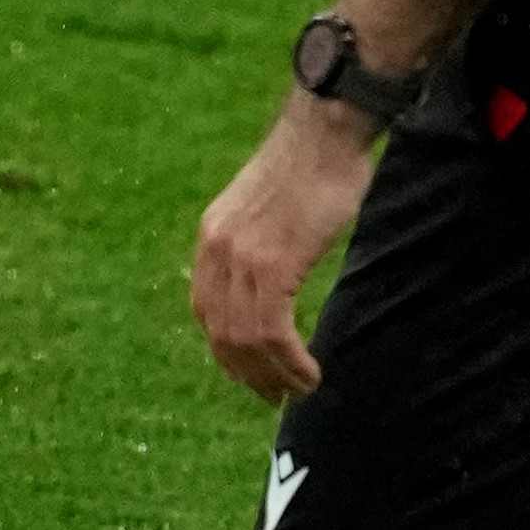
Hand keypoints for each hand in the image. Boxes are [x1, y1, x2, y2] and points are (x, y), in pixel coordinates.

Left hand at [187, 93, 385, 403]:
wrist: (325, 133)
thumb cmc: (312, 167)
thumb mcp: (267, 210)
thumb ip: (258, 243)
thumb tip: (270, 280)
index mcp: (212, 236)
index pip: (205, 309)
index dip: (225, 349)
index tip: (250, 372)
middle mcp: (216, 250)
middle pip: (219, 332)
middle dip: (247, 373)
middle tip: (275, 397)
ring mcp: (241, 258)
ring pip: (245, 339)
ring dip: (273, 375)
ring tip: (299, 390)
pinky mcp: (272, 264)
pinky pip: (271, 331)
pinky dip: (289, 361)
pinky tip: (308, 373)